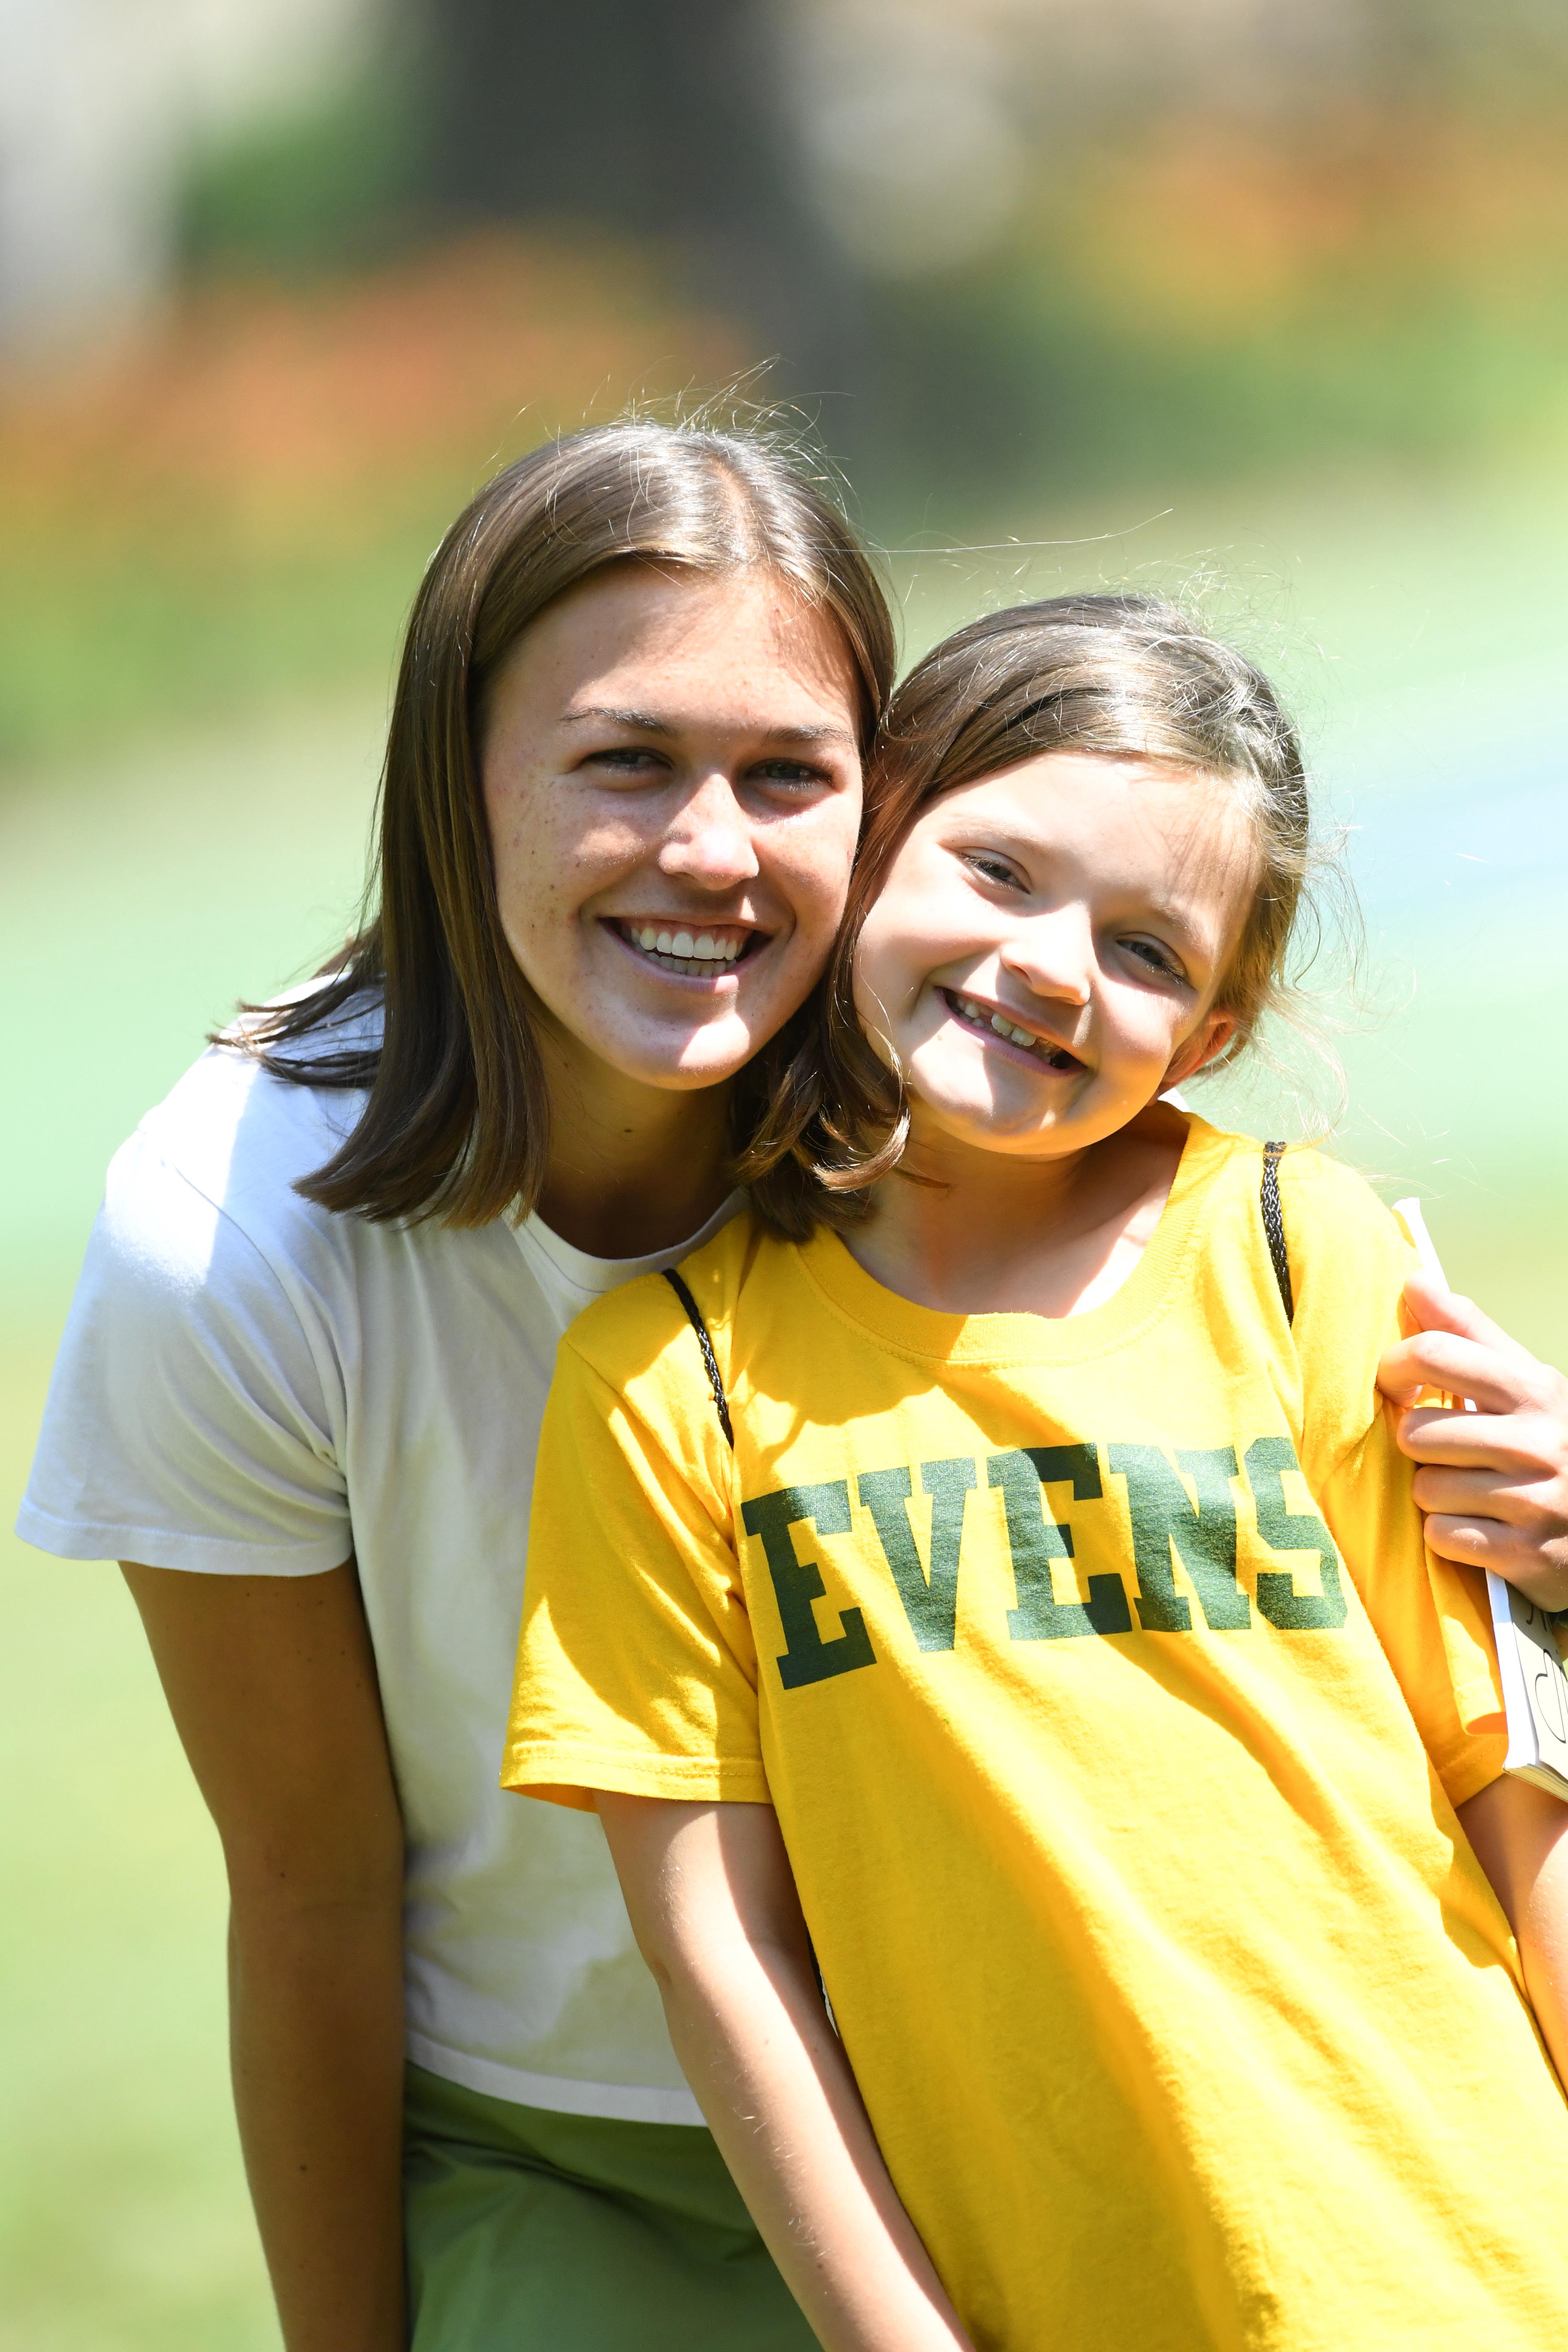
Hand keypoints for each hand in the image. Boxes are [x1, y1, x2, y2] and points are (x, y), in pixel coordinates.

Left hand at [1376, 1272, 1567, 1609]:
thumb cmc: (1551, 1444)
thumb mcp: (1525, 1383)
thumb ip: (1467, 1332)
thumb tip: (1416, 1281)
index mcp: (1534, 1390)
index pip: (1435, 1354)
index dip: (1396, 1367)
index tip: (1399, 1383)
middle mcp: (1537, 1442)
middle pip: (1415, 1432)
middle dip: (1420, 1446)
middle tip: (1451, 1452)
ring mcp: (1534, 1501)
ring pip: (1424, 1489)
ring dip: (1435, 1495)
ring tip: (1473, 1492)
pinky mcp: (1525, 1554)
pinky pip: (1441, 1535)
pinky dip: (1450, 1536)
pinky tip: (1483, 1528)